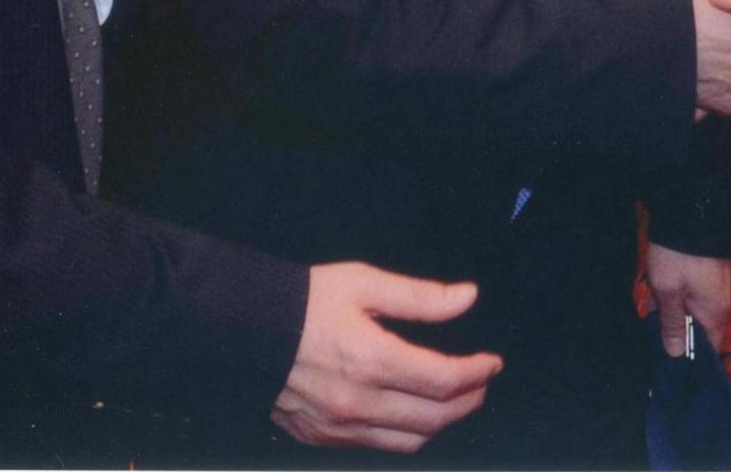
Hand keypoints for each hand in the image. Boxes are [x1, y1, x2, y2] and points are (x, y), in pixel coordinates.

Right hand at [272, 263, 502, 452]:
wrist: (238, 330)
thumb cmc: (303, 300)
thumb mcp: (363, 283)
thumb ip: (420, 297)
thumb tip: (468, 297)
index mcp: (372, 360)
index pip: (444, 381)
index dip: (478, 373)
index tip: (492, 362)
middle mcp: (357, 403)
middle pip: (434, 419)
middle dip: (469, 401)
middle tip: (482, 382)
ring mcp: (337, 427)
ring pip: (408, 442)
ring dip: (441, 424)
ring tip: (456, 400)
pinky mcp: (319, 438)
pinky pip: (376, 447)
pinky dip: (405, 434)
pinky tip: (412, 412)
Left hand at [644, 242, 730, 358]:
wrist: (691, 209)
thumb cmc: (678, 256)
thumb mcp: (668, 291)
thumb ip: (672, 324)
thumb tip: (677, 353)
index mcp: (716, 310)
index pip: (710, 347)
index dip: (694, 359)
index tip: (674, 365)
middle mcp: (722, 299)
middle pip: (702, 328)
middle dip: (680, 333)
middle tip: (656, 336)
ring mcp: (718, 283)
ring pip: (697, 309)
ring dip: (678, 312)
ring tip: (655, 313)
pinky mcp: (711, 269)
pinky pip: (697, 293)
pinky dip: (681, 297)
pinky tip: (663, 294)